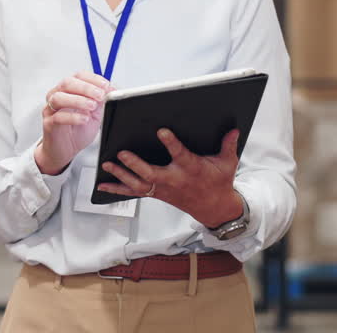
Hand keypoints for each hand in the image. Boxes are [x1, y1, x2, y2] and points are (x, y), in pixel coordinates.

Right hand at [34, 72, 110, 174]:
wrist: (65, 150)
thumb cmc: (77, 130)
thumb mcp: (94, 114)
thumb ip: (100, 102)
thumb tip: (111, 90)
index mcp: (69, 90)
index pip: (79, 76)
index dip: (93, 79)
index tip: (106, 85)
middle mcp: (57, 96)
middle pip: (67, 83)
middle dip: (86, 88)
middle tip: (100, 95)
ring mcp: (51, 109)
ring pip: (59, 97)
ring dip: (78, 100)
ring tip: (92, 106)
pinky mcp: (49, 123)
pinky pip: (58, 117)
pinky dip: (73, 117)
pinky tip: (84, 119)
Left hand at [98, 128, 243, 227]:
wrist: (214, 208)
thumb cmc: (219, 182)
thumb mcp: (227, 164)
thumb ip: (228, 145)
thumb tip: (234, 129)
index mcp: (192, 169)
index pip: (180, 154)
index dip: (171, 143)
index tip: (161, 131)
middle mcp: (174, 179)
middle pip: (151, 173)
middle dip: (136, 164)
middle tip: (122, 153)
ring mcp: (163, 188)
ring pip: (139, 184)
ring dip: (121, 175)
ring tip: (107, 164)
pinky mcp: (155, 194)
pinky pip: (134, 192)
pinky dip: (117, 188)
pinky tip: (102, 184)